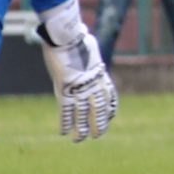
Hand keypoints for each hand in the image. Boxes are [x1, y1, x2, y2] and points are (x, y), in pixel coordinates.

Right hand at [35, 0, 118, 140]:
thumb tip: (84, 33)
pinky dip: (65, 122)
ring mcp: (78, 87)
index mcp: (99, 75)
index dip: (109, 109)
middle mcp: (92, 84)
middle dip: (98, 123)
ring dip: (81, 129)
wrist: (66, 35)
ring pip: (83, 114)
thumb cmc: (75, 35)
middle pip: (98, 109)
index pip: (109, 97)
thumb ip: (87, 45)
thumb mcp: (87, 42)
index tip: (110, 118)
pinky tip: (63, 132)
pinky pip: (66, 110)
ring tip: (79, 139)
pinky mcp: (64, 89)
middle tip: (97, 135)